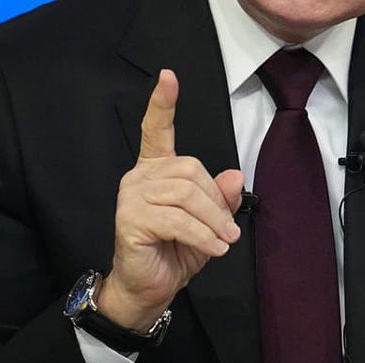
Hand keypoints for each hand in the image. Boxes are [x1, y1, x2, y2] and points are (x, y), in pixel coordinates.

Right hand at [97, 69, 244, 329]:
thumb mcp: (208, 223)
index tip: (168, 75)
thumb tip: (234, 174)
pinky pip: (176, 219)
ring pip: (186, 195)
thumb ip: (220, 198)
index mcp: (156, 168)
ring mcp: (131, 195)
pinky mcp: (130, 218)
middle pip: (190, 170)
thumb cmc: (175, 252)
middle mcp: (140, 175)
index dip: (163, 103)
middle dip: (216, 201)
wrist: (149, 288)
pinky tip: (214, 248)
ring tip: (225, 241)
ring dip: (213, 221)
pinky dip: (201, 234)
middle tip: (230, 230)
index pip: (156, 129)